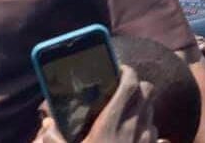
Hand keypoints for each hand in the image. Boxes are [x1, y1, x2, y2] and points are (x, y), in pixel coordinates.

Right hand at [33, 65, 156, 142]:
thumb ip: (54, 139)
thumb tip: (46, 125)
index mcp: (111, 123)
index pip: (129, 85)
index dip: (127, 71)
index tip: (117, 69)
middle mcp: (133, 128)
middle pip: (147, 91)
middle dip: (138, 84)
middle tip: (123, 86)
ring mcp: (146, 141)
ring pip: (153, 110)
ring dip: (143, 105)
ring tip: (128, 109)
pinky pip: (157, 133)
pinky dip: (150, 128)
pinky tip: (137, 133)